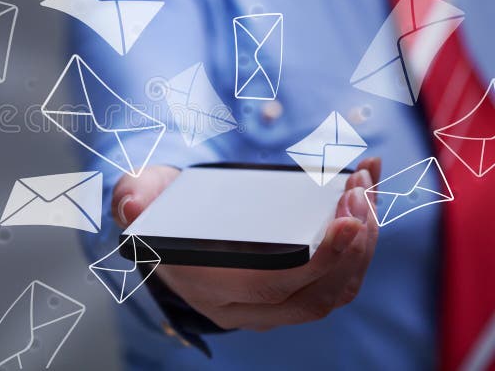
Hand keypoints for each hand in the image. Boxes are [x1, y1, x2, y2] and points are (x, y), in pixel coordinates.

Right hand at [112, 158, 381, 330]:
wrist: (167, 225)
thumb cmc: (159, 207)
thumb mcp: (137, 195)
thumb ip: (132, 198)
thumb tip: (133, 206)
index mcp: (209, 285)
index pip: (274, 285)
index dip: (318, 258)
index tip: (347, 218)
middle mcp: (243, 306)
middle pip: (317, 293)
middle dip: (352, 245)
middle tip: (360, 192)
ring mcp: (270, 303)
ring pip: (334, 290)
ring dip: (362, 243)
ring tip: (364, 189)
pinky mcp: (290, 289)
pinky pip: (336, 278)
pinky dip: (359, 242)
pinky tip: (363, 197)